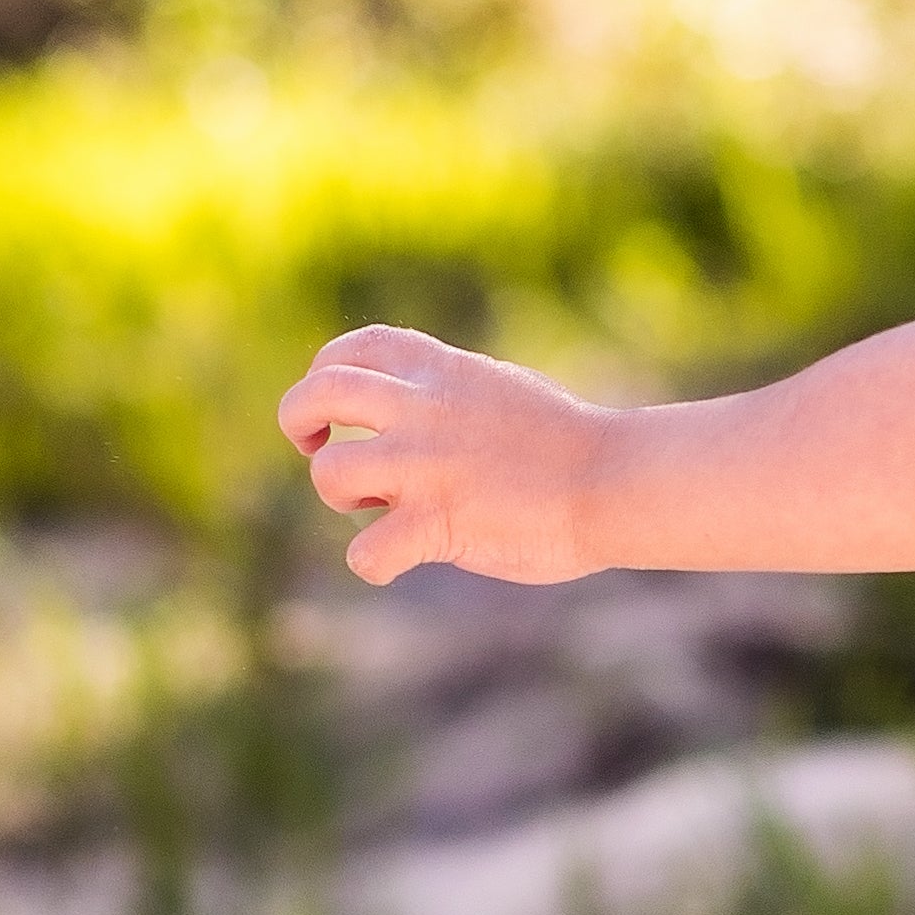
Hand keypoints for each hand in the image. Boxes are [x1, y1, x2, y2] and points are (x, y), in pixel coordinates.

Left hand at [276, 325, 606, 587]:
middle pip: (318, 394)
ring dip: (340, 497)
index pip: (352, 350)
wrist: (616, 480)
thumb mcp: (500, 390)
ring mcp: (426, 465)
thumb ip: (447, 395)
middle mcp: (423, 409)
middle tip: (317, 449)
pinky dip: (374, 564)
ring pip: (330, 473)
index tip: (338, 408)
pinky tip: (399, 561)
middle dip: (299, 423)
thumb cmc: (570, 445)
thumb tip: (405, 418)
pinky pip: (366, 553)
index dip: (325, 373)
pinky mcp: (438, 521)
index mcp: (441, 371)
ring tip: (376, 508)